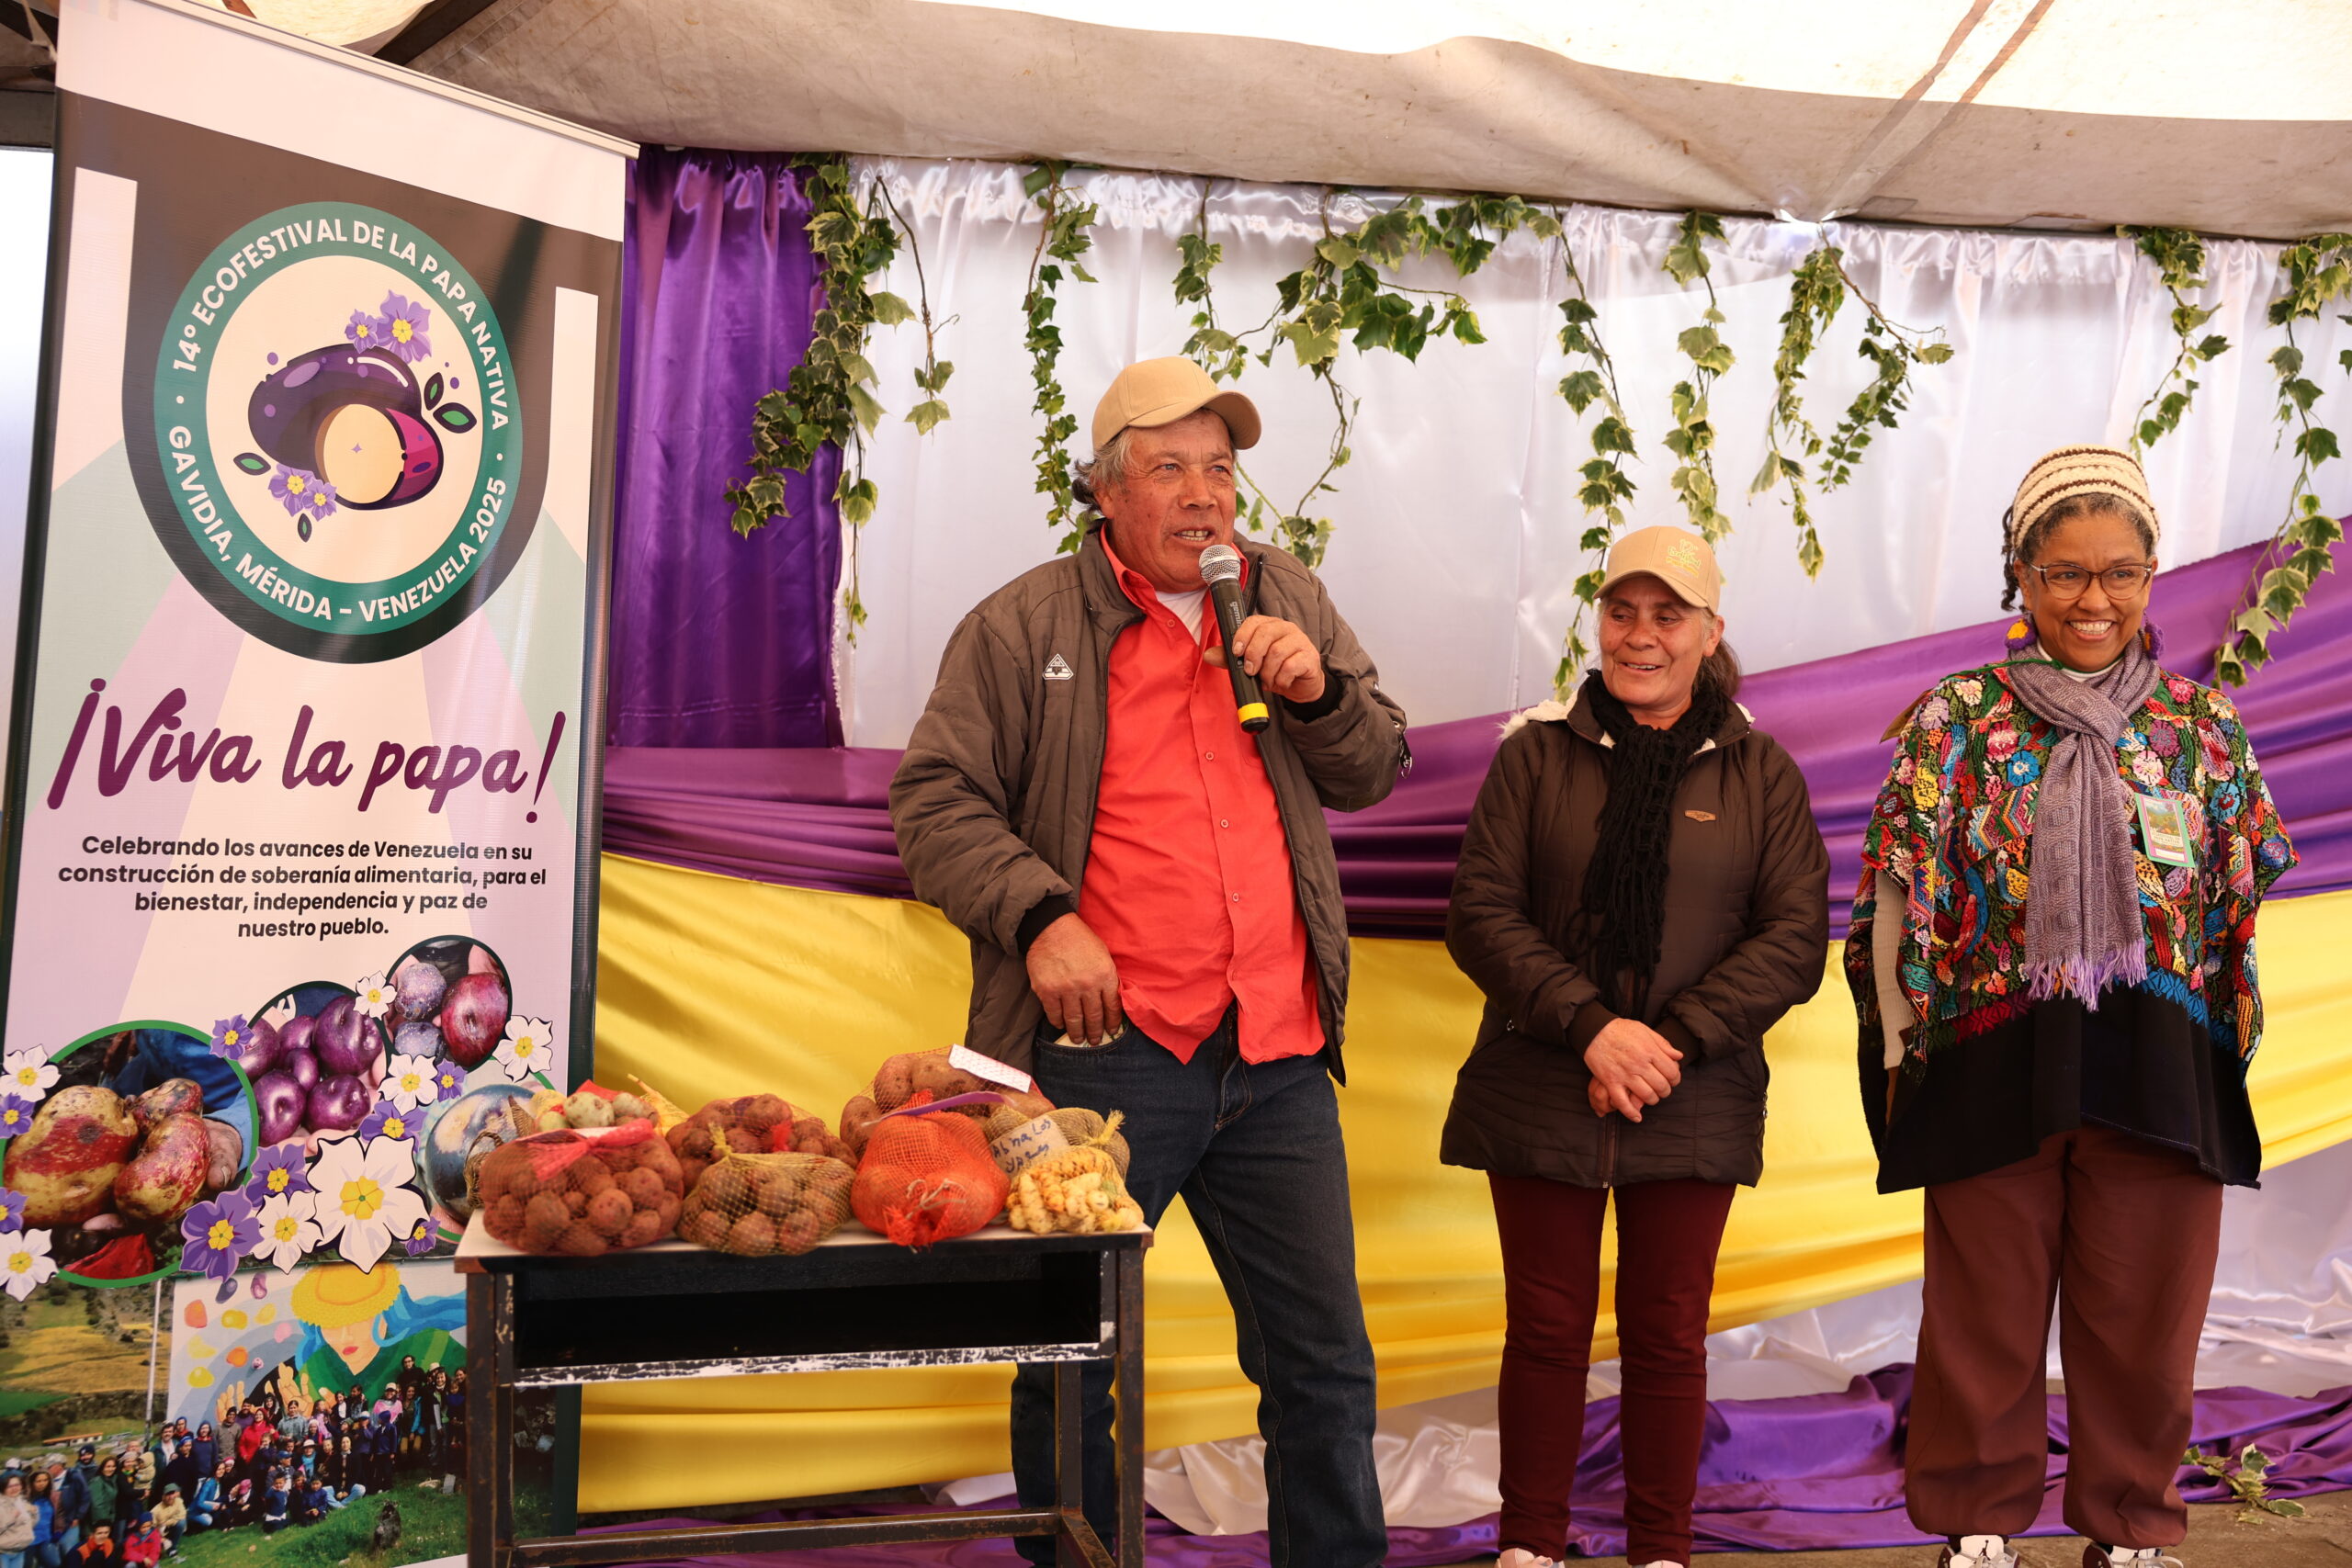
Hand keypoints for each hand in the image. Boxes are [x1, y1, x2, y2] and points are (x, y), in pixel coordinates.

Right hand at [1026, 912, 1122, 1045]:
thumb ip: (1107, 978)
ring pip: (1074, 1020)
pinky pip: (1054, 1014)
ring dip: (1077, 1033)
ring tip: (1078, 1039)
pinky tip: (1061, 1025)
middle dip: (1095, 1032)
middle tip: (1095, 1041)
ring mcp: (1066, 989)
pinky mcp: (1047, 991)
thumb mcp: (1103, 955)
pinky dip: (1058, 1022)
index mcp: (1105, 975)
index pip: (1112, 1007)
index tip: (1111, 1031)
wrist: (1051, 928)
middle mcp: (1087, 985)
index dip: (1112, 1022)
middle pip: (1094, 1017)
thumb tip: (1111, 1001)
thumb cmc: (1080, 940)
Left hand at [1205, 614, 1325, 703]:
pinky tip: (1281, 682)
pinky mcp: (1309, 657)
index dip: (1242, 635)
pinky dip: (1281, 679)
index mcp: (1269, 625)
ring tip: (1267, 680)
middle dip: (1253, 655)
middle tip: (1250, 671)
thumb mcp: (1251, 664)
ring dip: (1267, 671)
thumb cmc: (1275, 670)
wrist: (1300, 686)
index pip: (1254, 622)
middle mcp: (1285, 629)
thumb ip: (1231, 659)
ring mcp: (1300, 641)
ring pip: (1277, 652)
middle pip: (1265, 633)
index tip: (1236, 652)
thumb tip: (1208, 655)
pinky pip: (1291, 666)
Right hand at [1583, 1017, 1682, 1121]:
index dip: (1676, 1078)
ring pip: (1647, 1096)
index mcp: (1649, 1051)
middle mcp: (1639, 1064)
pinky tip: (1637, 1117)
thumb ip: (1663, 1044)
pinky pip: (1622, 1102)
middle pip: (1661, 1086)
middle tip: (1662, 1089)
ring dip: (1652, 1100)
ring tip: (1651, 1097)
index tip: (1672, 1079)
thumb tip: (1679, 1056)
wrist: (1594, 1030)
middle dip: (1665, 1090)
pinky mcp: (1611, 1081)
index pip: (1672, 1072)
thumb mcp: (1645, 1030)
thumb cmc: (1620, 1029)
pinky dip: (1631, 1113)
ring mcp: (1625, 1074)